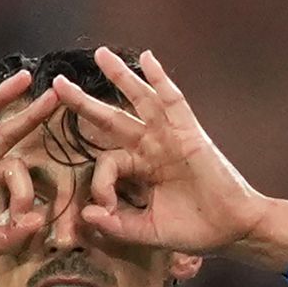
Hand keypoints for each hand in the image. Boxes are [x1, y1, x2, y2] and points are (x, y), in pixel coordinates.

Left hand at [49, 46, 287, 260]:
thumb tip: (85, 214)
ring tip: (100, 54)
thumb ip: (116, 225)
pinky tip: (146, 58)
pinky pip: (172, 100)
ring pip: (139, 100)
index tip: (103, 207)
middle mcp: (149, 148)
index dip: (99, 184)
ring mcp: (168, 137)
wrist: (230, 228)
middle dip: (83, 102)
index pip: (106, 163)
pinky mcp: (189, 133)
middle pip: (110, 119)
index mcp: (138, 171)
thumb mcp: (146, 232)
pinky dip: (160, 79)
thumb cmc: (191, 230)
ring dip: (119, 77)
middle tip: (57, 84)